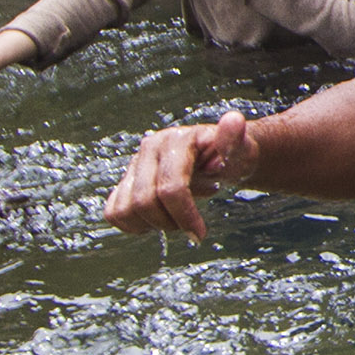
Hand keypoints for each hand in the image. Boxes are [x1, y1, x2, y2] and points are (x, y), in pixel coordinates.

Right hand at [106, 109, 255, 235]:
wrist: (220, 157)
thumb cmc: (231, 156)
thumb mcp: (240, 149)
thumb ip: (234, 139)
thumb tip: (234, 120)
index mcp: (175, 141)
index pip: (170, 187)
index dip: (184, 215)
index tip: (199, 234)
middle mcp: (149, 149)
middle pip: (144, 201)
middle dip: (169, 222)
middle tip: (190, 225)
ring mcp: (134, 164)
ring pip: (124, 209)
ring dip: (151, 224)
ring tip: (174, 219)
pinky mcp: (126, 180)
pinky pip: (113, 211)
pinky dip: (133, 224)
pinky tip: (157, 219)